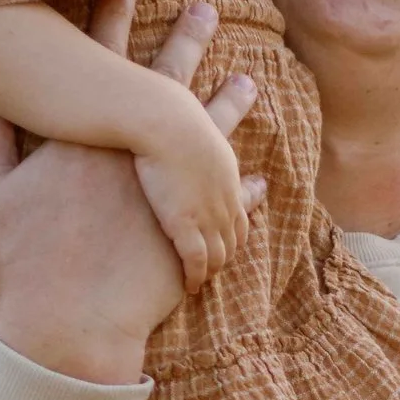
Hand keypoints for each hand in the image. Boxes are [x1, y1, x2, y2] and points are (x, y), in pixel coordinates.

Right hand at [0, 0, 263, 384]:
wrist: (70, 320)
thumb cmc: (24, 259)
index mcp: (90, 136)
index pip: (102, 61)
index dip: (112, 18)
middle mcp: (139, 154)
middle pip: (169, 85)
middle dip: (187, 40)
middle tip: (204, 8)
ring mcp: (173, 191)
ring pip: (212, 135)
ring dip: (231, 107)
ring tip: (250, 82)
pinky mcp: (196, 230)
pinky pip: (232, 204)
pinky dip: (246, 191)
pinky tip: (261, 179)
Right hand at [132, 83, 254, 288]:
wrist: (161, 118)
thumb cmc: (164, 113)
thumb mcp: (182, 124)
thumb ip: (180, 132)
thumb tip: (171, 121)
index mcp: (224, 175)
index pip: (238, 211)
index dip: (235, 229)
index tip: (231, 240)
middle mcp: (222, 198)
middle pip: (232, 236)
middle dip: (227, 254)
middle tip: (218, 268)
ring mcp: (206, 214)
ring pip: (218, 252)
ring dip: (212, 269)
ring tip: (203, 280)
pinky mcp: (185, 226)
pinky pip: (197, 261)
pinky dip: (196, 276)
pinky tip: (190, 286)